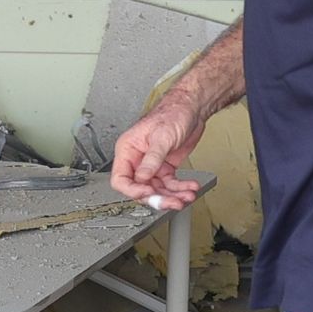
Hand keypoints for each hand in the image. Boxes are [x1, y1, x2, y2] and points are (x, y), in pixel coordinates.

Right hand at [109, 97, 208, 211]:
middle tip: (172, 202)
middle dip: (158, 197)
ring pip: (157, 189)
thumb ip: (151, 160)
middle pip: (141, 188)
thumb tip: (142, 179)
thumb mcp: (161, 137)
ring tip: (186, 196)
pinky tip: (190, 187)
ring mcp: (152, 165)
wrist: (191, 108)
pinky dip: (180, 188)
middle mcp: (138, 159)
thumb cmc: (172, 113)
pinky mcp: (166, 167)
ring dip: (172, 196)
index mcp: (128, 150)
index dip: (132, 190)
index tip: (147, 194)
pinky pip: (170, 184)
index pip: (120, 179)